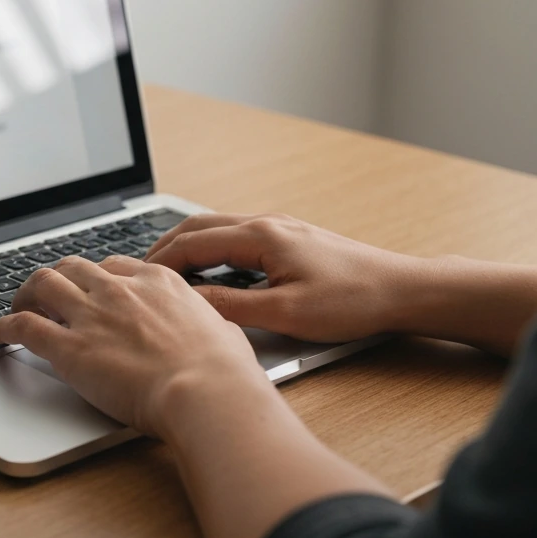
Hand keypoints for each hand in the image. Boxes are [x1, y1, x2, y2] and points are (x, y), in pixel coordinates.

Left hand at [0, 255, 272, 436]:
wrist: (206, 393)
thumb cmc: (223, 372)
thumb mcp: (223, 331)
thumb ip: (208, 324)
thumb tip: (215, 332)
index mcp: (157, 282)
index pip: (114, 265)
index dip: (96, 277)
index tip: (89, 288)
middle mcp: (120, 290)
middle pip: (73, 267)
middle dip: (57, 278)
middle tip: (47, 294)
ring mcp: (91, 316)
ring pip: (42, 284)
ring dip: (24, 294)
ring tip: (16, 306)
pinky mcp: (69, 348)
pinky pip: (23, 326)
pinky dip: (4, 328)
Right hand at [145, 213, 423, 342]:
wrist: (401, 290)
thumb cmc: (352, 302)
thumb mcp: (285, 314)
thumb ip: (232, 307)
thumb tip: (190, 304)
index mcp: (261, 236)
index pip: (192, 243)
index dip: (159, 262)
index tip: (135, 279)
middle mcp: (267, 223)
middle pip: (198, 227)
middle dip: (163, 248)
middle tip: (136, 272)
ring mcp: (280, 228)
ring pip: (217, 229)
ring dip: (186, 247)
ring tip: (163, 271)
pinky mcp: (290, 240)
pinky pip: (236, 237)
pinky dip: (210, 249)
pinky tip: (207, 270)